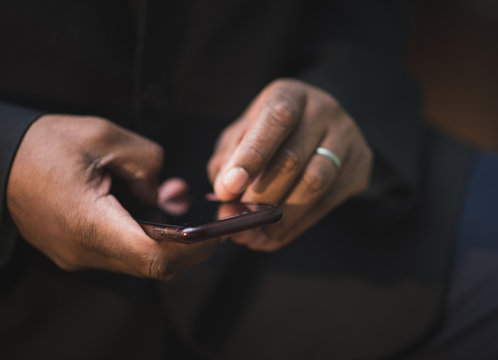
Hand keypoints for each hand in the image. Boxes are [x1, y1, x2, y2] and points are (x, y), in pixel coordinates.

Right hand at [7, 115, 219, 278]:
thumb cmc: (44, 145)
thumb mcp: (104, 137)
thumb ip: (147, 162)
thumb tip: (165, 194)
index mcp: (90, 223)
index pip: (155, 257)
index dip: (195, 249)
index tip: (216, 232)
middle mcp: (85, 251)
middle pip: (153, 265)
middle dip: (188, 246)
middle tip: (207, 219)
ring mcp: (80, 256)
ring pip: (140, 262)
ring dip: (168, 241)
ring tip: (179, 208)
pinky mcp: (78, 251)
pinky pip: (123, 253)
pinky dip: (146, 237)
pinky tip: (152, 212)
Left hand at [208, 79, 371, 250]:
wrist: (317, 128)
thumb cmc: (269, 133)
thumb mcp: (242, 135)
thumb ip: (228, 161)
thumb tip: (224, 196)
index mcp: (289, 95)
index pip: (276, 119)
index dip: (252, 155)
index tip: (229, 189)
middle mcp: (323, 110)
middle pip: (293, 157)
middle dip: (260, 197)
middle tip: (236, 223)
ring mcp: (347, 136)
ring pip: (315, 182)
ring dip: (281, 217)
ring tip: (255, 237)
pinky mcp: (360, 164)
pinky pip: (329, 201)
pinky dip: (298, 225)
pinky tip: (275, 236)